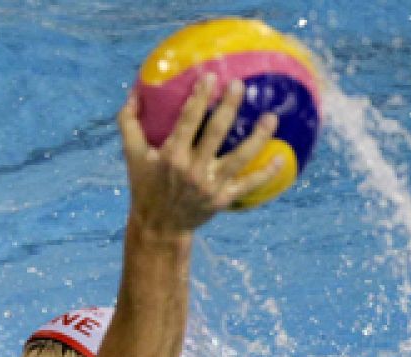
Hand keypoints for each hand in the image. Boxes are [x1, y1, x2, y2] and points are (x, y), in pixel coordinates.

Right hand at [118, 75, 282, 235]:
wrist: (159, 227)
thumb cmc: (145, 186)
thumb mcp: (132, 156)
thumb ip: (129, 124)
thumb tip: (133, 94)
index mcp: (171, 155)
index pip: (188, 120)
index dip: (200, 97)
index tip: (211, 77)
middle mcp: (192, 169)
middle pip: (216, 132)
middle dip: (229, 107)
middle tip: (240, 85)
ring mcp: (210, 185)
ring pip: (240, 157)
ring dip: (258, 137)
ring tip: (271, 117)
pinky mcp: (222, 199)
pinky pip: (249, 184)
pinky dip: (266, 172)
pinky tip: (281, 158)